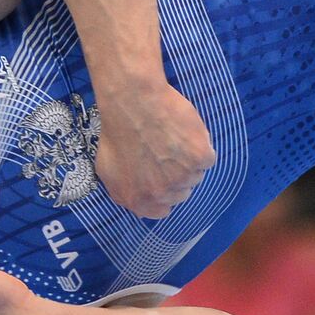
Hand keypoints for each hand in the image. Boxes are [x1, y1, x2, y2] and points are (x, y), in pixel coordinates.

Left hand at [95, 82, 215, 218]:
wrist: (133, 103)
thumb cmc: (118, 131)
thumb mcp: (107, 168)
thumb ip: (123, 189)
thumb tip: (135, 198)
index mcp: (137, 200)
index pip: (160, 211)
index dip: (162, 194)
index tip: (161, 179)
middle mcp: (161, 194)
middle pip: (180, 192)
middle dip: (174, 175)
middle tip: (164, 153)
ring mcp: (182, 177)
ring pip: (195, 175)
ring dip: (187, 161)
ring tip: (170, 140)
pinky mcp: (200, 158)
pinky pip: (207, 159)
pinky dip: (200, 147)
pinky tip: (183, 134)